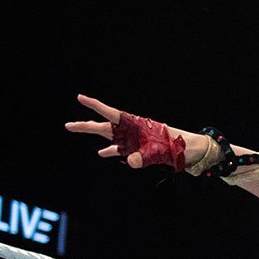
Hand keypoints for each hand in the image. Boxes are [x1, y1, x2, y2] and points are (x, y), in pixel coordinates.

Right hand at [65, 94, 205, 170]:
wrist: (191, 151)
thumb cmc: (177, 145)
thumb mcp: (160, 151)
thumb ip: (144, 157)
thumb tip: (130, 162)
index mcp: (134, 123)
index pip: (111, 113)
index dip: (95, 105)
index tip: (80, 97)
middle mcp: (131, 130)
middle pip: (104, 126)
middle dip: (86, 126)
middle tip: (68, 125)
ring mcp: (133, 140)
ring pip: (109, 137)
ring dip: (94, 137)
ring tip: (76, 129)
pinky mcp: (138, 150)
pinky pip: (121, 151)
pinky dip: (111, 151)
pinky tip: (101, 153)